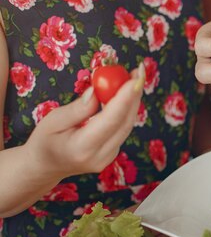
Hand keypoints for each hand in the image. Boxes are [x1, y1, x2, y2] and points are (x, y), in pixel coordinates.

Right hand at [25, 66, 144, 178]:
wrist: (45, 166)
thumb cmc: (45, 140)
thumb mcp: (53, 120)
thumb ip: (78, 108)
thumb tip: (97, 91)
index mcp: (81, 148)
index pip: (110, 121)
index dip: (125, 98)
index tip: (135, 78)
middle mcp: (100, 156)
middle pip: (125, 122)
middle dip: (134, 95)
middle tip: (139, 71)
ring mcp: (109, 157)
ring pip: (127, 125)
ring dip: (133, 100)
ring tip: (135, 76)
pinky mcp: (113, 153)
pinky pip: (123, 128)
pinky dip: (126, 109)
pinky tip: (126, 92)